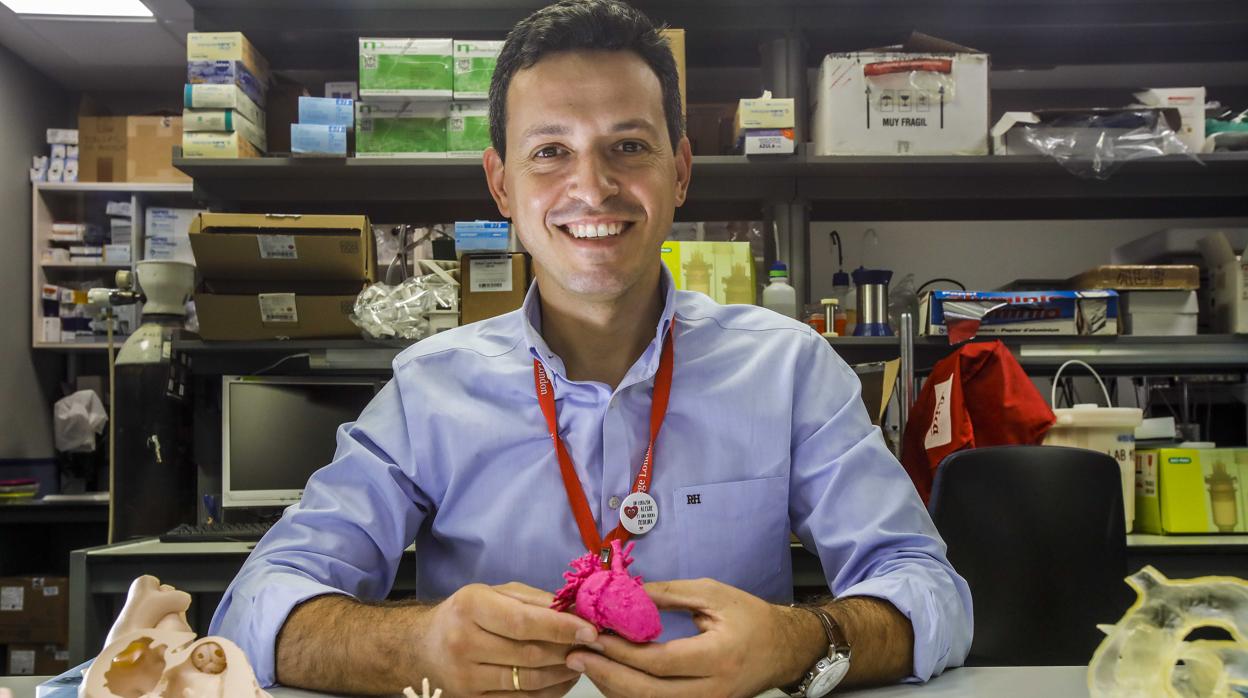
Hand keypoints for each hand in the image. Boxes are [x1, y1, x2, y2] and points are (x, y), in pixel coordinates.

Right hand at [418, 581, 601, 696]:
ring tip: (581, 660)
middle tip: (593, 645)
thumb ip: (534, 600)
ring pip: (528, 682)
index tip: (590, 630)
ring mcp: (466, 677)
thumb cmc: (466, 614)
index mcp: (471, 607)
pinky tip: (562, 678)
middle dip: (567, 651)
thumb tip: (575, 611)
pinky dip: (549, 691)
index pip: (523, 622)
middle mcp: (464, 643)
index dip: (561, 628)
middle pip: (529, 654)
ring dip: (563, 673)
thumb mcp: (494, 593)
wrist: (423, 647)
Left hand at [565, 578, 821, 697]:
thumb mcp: (712, 594)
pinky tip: (609, 676)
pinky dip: (629, 693)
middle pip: (648, 693)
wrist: (784, 650)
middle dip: (606, 675)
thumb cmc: (751, 617)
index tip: (594, 634)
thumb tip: (626, 592)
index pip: (659, 662)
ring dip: (612, 687)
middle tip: (575, 655)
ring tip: (584, 664)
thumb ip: (668, 594)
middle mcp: (712, 691)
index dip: (622, 652)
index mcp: (717, 658)